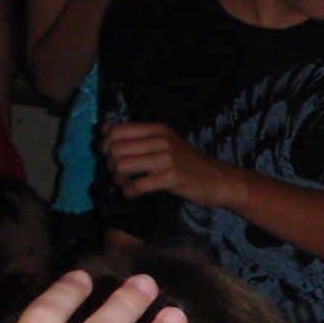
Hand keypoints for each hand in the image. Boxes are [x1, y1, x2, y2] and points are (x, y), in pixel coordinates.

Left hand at [102, 122, 232, 206]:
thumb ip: (137, 137)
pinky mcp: (172, 177)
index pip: (116, 131)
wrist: (219, 180)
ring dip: (118, 179)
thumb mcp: (164, 143)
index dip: (105, 146)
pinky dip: (129, 192)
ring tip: (126, 184)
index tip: (112, 158)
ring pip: (122, 166)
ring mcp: (168, 158)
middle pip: (115, 149)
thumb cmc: (189, 163)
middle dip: (111, 165)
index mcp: (157, 129)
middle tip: (120, 175)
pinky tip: (133, 194)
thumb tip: (104, 129)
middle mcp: (161, 139)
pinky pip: (137, 185)